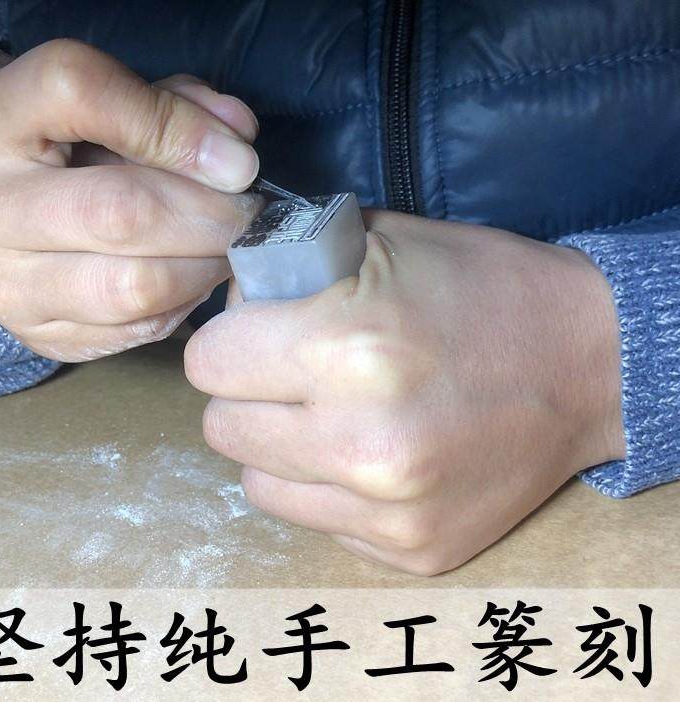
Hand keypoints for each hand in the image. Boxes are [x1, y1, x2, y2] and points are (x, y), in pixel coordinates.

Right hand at [0, 38, 260, 360]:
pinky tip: (194, 275)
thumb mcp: (116, 103)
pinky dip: (187, 303)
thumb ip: (175, 105)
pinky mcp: (37, 335)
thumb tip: (237, 140)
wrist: (10, 220)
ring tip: (227, 246)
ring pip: (133, 287)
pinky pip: (139, 329)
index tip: (238, 160)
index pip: (81, 95)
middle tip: (250, 214)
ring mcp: (0, 284)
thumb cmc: (73, 151)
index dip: (178, 127)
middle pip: (119, 212)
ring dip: (206, 267)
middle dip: (210, 215)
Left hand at [184, 209, 625, 574]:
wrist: (588, 365)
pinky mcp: (411, 550)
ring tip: (325, 417)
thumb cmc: (484, 289)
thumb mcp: (382, 245)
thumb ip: (290, 268)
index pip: (209, 362)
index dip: (227, 342)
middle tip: (286, 377)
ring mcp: (388, 509)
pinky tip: (366, 456)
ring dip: (277, 448)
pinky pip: (314, 520)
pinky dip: (322, 487)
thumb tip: (230, 301)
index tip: (252, 336)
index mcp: (349, 348)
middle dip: (244, 395)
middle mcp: (361, 442)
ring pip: (257, 483)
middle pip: (222, 428)